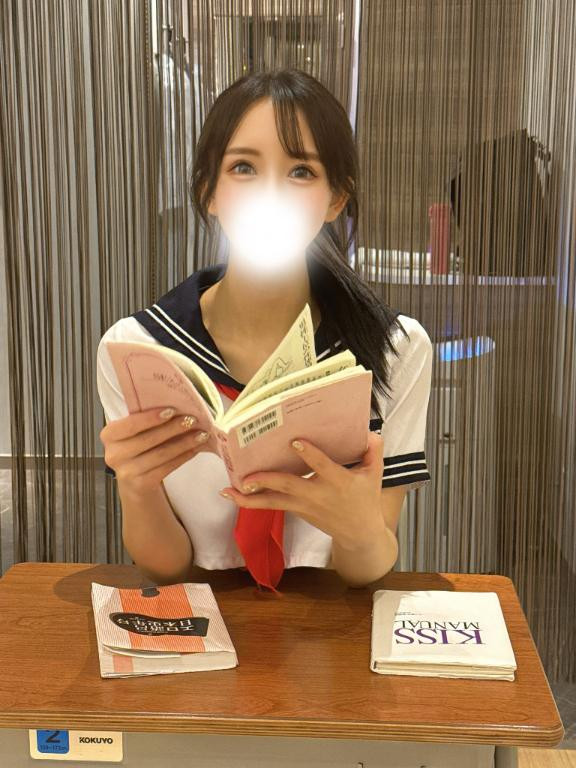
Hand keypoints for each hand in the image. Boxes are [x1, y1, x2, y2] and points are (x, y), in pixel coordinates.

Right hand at [100, 407, 209, 492]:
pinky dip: (184, 456)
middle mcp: (114, 454)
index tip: (172, 410)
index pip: (130, 424)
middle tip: (193, 419)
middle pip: (148, 439)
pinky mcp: (141, 485)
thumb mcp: (134, 434)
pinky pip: (167, 467)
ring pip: (161, 454)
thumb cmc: (137, 451)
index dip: (151, 418)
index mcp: (109, 435)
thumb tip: (175, 405)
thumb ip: (144, 419)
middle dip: (173, 428)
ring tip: (201, 434)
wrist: (135, 483)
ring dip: (184, 442)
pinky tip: (196, 448)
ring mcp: (126, 472)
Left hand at [219, 431, 387, 550]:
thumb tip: (369, 431)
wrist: (359, 533)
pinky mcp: (295, 510)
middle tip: (248, 476)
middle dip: (268, 480)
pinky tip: (232, 494)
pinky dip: (251, 501)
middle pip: (289, 486)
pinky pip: (271, 505)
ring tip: (228, 491)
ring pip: (273, 501)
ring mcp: (304, 505)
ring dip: (249, 497)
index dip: (309, 455)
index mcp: (338, 481)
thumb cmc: (366, 498)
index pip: (322, 467)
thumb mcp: (375, 474)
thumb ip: (373, 451)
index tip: (295, 442)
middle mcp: (317, 494)